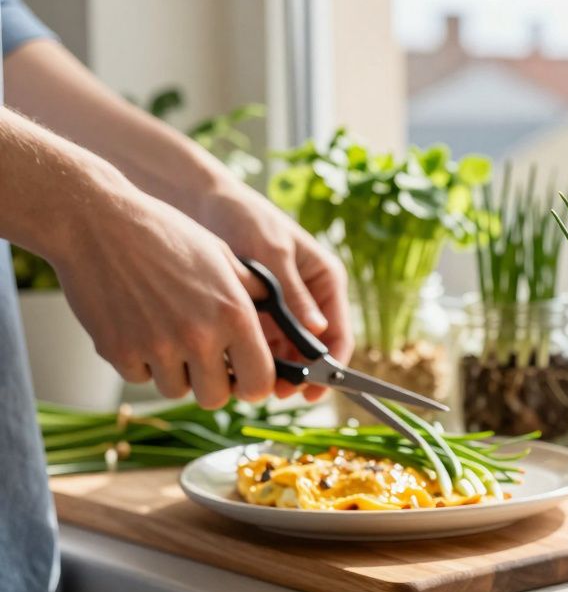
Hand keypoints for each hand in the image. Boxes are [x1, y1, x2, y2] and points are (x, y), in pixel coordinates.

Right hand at [52, 190, 275, 408]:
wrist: (97, 223)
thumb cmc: (164, 234)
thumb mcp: (222, 256)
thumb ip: (252, 292)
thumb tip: (278, 314)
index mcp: (233, 315)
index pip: (259, 383)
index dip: (254, 385)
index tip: (246, 377)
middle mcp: (199, 337)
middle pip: (215, 398)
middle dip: (213, 384)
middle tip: (204, 361)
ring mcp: (156, 347)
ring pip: (175, 390)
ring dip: (175, 372)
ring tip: (168, 336)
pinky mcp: (117, 351)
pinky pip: (138, 377)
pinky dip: (140, 362)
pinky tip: (138, 328)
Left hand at [194, 180, 351, 400]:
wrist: (203, 200)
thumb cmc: (244, 217)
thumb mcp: (272, 253)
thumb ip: (293, 293)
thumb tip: (319, 331)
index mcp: (325, 280)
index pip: (340, 333)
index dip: (331, 367)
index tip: (313, 391)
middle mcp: (310, 298)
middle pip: (313, 349)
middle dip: (297, 373)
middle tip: (273, 390)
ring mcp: (285, 306)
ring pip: (287, 350)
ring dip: (273, 368)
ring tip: (250, 379)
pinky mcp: (259, 310)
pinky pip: (262, 342)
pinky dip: (252, 355)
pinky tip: (235, 364)